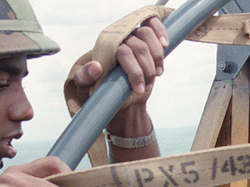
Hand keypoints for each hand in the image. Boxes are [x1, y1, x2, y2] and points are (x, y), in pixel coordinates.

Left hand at [70, 17, 167, 158]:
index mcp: (103, 48)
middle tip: (144, 87)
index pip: (123, 52)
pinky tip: (165, 47)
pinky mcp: (144, 40)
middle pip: (139, 46)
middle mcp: (118, 40)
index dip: (134, 71)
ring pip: (147, 35)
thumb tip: (96, 67)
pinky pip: (153, 27)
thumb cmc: (98, 89)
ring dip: (156, 57)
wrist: (118, 96)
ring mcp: (132, 39)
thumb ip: (84, 77)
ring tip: (156, 74)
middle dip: (146, 69)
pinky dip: (161, 36)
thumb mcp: (86, 87)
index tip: (139, 89)